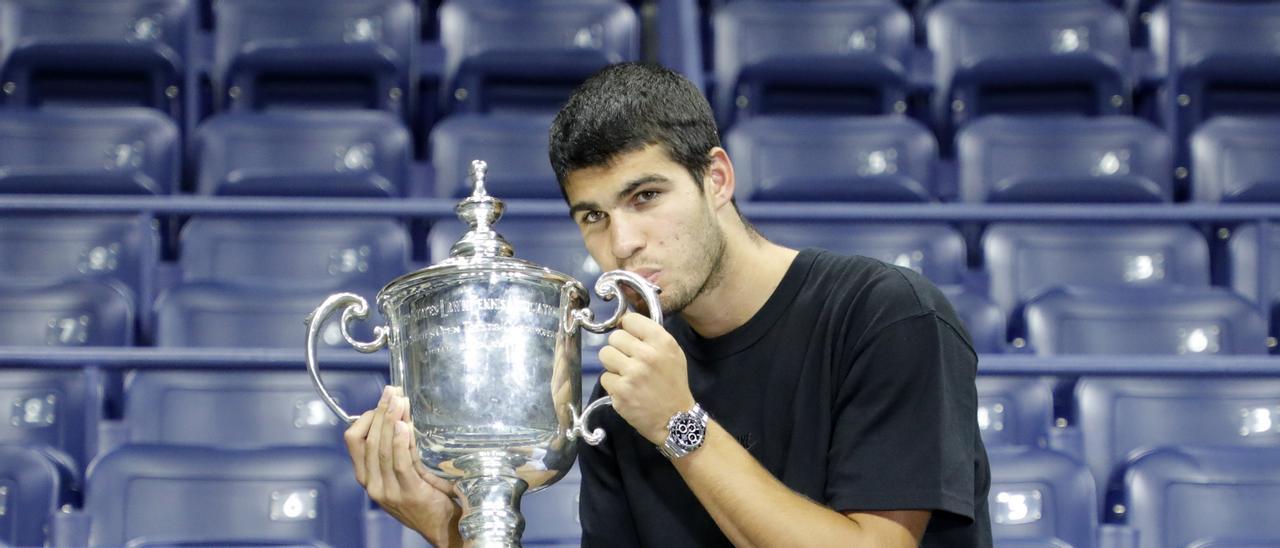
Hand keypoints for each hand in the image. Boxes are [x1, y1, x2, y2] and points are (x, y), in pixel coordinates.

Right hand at [345, 386, 461, 547]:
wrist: (441, 526)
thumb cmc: (424, 495)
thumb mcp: (402, 471)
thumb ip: (396, 449)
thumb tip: (400, 414)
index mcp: (367, 476)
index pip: (354, 440)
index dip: (366, 417)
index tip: (382, 402)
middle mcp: (372, 484)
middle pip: (369, 440)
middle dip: (380, 411)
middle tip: (392, 392)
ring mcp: (388, 490)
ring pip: (381, 448)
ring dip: (391, 420)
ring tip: (399, 402)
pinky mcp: (408, 493)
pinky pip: (400, 463)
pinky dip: (400, 442)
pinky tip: (405, 426)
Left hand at [598, 312, 695, 445]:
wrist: (676, 419)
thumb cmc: (673, 384)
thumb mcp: (673, 353)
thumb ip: (651, 336)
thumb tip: (624, 322)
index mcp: (662, 342)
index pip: (630, 320)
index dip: (627, 329)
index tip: (631, 339)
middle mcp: (647, 355)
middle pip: (614, 337)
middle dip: (619, 348)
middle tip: (629, 361)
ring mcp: (632, 374)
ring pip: (605, 354)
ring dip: (613, 365)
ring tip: (626, 375)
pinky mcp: (620, 392)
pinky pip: (604, 377)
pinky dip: (613, 384)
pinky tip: (626, 390)